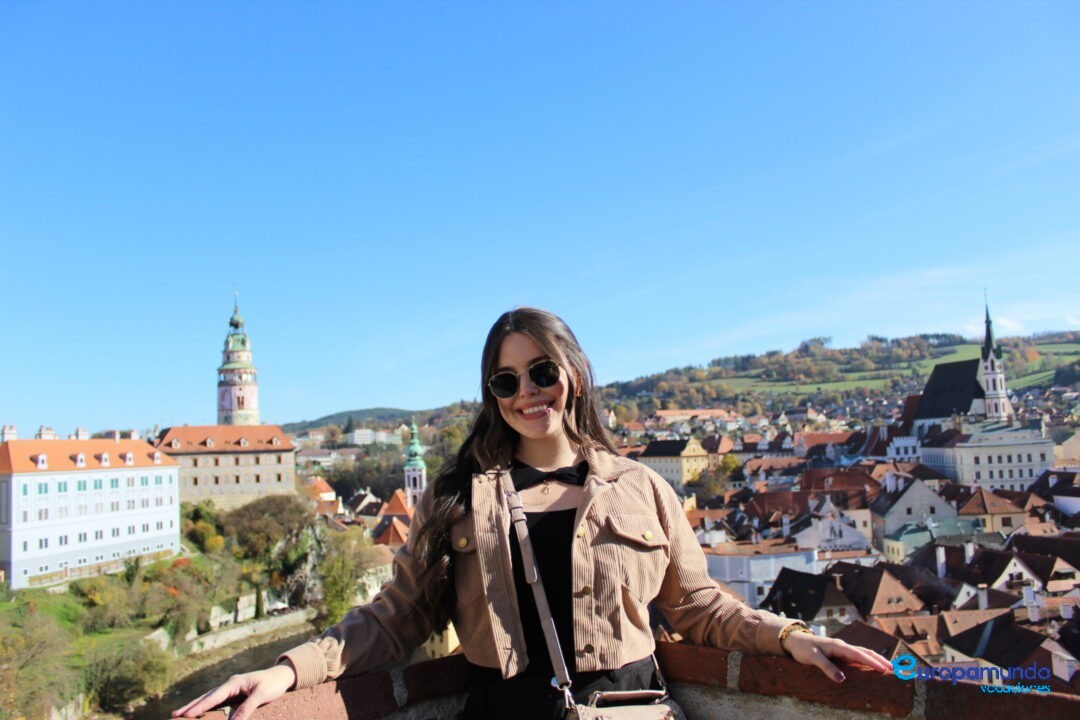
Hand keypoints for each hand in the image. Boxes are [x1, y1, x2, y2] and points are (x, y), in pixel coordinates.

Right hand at [172, 662, 296, 719]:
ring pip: (209, 700)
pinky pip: (217, 704)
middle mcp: (229, 686)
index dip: (200, 706)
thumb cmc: (272, 684)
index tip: (186, 715)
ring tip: (180, 714)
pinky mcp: (233, 696)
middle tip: (174, 714)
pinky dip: (206, 709)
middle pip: (206, 697)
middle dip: (190, 706)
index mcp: (234, 683)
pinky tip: (199, 715)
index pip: (213, 696)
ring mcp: (230, 691)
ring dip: (195, 707)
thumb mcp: (261, 696)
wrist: (281, 677)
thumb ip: (246, 709)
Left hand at [783, 631, 893, 682]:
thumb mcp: (812, 658)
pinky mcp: (839, 653)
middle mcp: (842, 646)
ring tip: (887, 668)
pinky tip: (871, 667)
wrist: (794, 640)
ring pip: (862, 653)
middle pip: (865, 651)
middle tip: (893, 669)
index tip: (884, 669)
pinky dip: (866, 660)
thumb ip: (826, 667)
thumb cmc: (803, 648)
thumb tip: (842, 679)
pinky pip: (856, 656)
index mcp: (838, 646)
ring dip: (875, 659)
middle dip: (879, 659)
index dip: (872, 662)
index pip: (858, 654)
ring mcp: (841, 649)